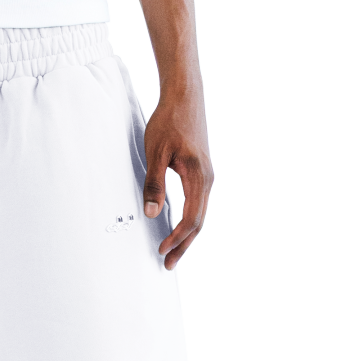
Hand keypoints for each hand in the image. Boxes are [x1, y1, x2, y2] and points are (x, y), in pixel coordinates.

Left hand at [142, 85, 212, 268]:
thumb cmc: (169, 121)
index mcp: (199, 177)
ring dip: (187, 234)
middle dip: (183, 245)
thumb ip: (154, 184)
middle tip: (168, 264)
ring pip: (200, 213)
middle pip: (198, 222)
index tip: (161, 250)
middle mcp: (208, 179)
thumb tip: (153, 213)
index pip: (190, 219)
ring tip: (173, 250)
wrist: (185, 96)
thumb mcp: (156, 153)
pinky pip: (199, 202)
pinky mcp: (203, 171)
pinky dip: (190, 219)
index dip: (176, 238)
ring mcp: (208, 175)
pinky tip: (180, 225)